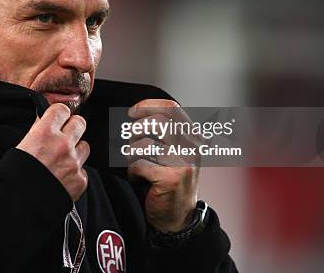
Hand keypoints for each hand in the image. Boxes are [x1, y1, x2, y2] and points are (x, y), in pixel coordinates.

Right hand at [17, 103, 89, 200]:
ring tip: (62, 161)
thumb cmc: (14, 176)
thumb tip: (45, 120)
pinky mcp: (80, 180)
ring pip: (85, 147)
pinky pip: (83, 170)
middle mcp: (62, 144)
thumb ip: (37, 131)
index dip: (59, 115)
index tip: (57, 119)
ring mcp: (74, 163)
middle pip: (80, 123)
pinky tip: (62, 179)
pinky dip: (74, 174)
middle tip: (64, 136)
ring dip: (75, 151)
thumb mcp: (21, 146)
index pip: (62, 110)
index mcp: (45, 132)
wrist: (18, 205)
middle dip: (72, 128)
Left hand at [126, 99, 199, 231]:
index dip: (148, 106)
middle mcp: (192, 148)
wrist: (179, 217)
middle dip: (136, 131)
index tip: (132, 112)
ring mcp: (183, 163)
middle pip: (156, 123)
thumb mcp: (173, 152)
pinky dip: (133, 172)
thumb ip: (162, 132)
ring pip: (144, 144)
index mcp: (192, 137)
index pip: (171, 109)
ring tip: (136, 165)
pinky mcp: (171, 179)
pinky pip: (138, 165)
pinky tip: (138, 179)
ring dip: (131, 155)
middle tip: (131, 143)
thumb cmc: (170, 180)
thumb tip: (136, 115)